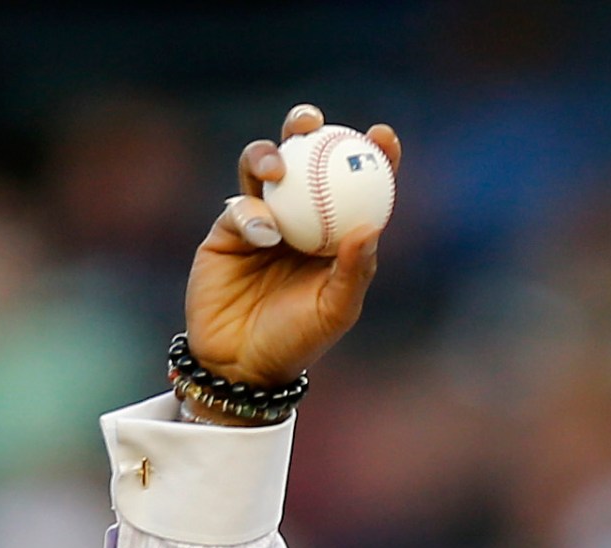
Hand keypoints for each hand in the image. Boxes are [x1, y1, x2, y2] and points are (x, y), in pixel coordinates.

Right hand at [182, 104, 399, 398]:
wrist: (243, 363)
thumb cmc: (298, 340)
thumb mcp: (335, 310)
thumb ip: (354, 271)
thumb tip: (371, 227)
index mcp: (336, 233)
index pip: (357, 186)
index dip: (372, 156)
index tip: (383, 135)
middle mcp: (300, 218)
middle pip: (303, 159)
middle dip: (305, 129)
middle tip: (312, 121)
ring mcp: (261, 220)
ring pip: (262, 170)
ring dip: (269, 156)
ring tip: (276, 166)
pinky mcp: (226, 231)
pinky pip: (238, 208)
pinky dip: (250, 214)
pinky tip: (263, 234)